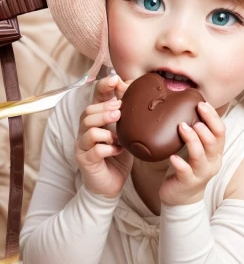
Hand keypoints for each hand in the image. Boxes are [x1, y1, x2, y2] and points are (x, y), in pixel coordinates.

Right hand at [75, 73, 132, 198]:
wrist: (111, 184)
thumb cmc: (118, 156)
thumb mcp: (127, 133)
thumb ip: (129, 116)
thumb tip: (141, 94)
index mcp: (97, 120)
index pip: (95, 99)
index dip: (103, 87)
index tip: (114, 79)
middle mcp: (86, 130)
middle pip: (87, 112)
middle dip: (104, 108)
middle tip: (119, 109)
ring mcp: (83, 146)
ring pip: (88, 129)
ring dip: (104, 125)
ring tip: (118, 128)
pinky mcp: (86, 160)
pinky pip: (94, 150)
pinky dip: (108, 148)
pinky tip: (118, 150)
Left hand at [159, 102, 225, 205]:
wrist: (182, 198)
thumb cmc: (189, 168)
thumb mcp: (197, 150)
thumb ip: (198, 134)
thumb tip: (189, 106)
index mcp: (215, 152)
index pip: (220, 132)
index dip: (213, 117)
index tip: (202, 104)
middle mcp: (212, 162)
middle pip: (213, 142)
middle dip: (206, 127)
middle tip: (195, 115)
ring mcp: (200, 174)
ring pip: (200, 156)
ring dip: (192, 140)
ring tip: (182, 127)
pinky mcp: (187, 183)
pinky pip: (185, 172)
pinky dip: (180, 163)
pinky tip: (172, 156)